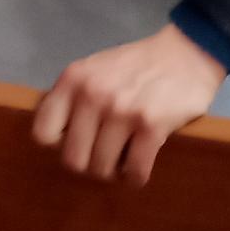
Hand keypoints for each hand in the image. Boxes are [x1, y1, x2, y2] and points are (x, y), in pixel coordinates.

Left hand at [32, 24, 226, 186]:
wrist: (186, 53)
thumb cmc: (136, 66)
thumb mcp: (95, 70)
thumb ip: (74, 97)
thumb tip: (57, 139)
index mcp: (74, 79)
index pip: (43, 132)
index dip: (59, 143)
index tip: (75, 140)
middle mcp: (92, 95)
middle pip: (73, 160)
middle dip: (89, 162)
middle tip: (104, 153)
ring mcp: (121, 111)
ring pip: (102, 169)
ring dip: (114, 170)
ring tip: (124, 155)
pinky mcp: (150, 127)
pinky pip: (134, 172)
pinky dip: (136, 176)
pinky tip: (140, 165)